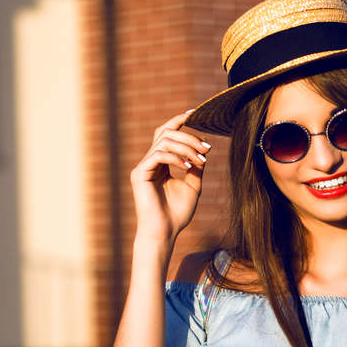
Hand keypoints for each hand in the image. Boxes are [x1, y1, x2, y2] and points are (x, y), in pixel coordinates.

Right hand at [130, 111, 211, 243]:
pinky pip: (158, 155)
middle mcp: (150, 161)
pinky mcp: (140, 174)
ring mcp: (143, 166)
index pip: (167, 134)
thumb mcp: (193, 186)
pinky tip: (188, 167)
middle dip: (189, 137)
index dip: (179, 120)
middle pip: (166, 133)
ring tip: (201, 160)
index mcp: (161, 162)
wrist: (165, 232)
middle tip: (206, 148)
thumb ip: (196, 167)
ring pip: (163, 141)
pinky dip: (176, 158)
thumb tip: (203, 148)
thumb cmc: (177, 213)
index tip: (196, 114)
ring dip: (186, 147)